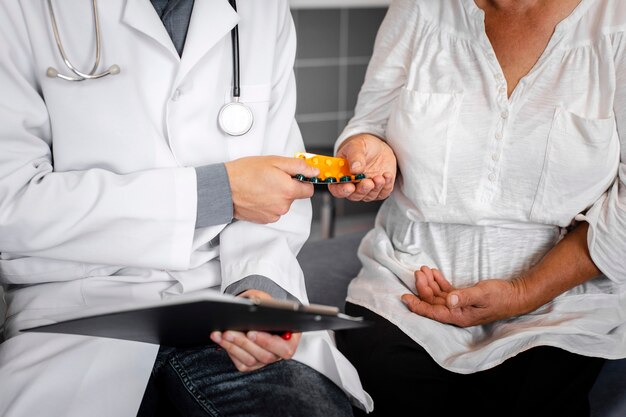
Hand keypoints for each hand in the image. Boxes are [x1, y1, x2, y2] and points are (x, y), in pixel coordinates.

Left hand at [210, 290, 300, 371]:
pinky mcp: (252, 364)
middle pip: (265, 356)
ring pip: (250, 360)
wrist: (260, 314)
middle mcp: (279, 353)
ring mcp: (265, 360)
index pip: (284, 348)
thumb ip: (266, 303)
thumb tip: (253, 304)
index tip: (251, 333)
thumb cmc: (267, 308)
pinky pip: (240, 363)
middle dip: (244, 343)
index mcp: (291, 340)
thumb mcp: (268, 301)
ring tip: (222, 334)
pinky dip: (230, 351)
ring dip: (233, 347)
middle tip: (230, 332)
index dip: (267, 342)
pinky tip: (221, 340)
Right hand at [225, 156, 319, 223]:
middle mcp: (283, 206)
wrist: (224, 188)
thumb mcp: (275, 161)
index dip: (302, 181)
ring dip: (276, 195)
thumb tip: (314, 171)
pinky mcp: (264, 219)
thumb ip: (298, 166)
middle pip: (294, 196)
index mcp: (288, 190)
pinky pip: (273, 210)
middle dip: (287, 187)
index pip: (309, 189)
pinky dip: (268, 203)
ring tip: (261, 186)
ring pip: (283, 204)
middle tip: (271, 177)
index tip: (294, 176)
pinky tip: (257, 195)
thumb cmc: (245, 173)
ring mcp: (274, 214)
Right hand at [328, 134, 395, 201]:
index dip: (341, 190)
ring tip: (379, 177)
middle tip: (368, 182)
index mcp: (341, 175)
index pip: (336, 188)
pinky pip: (382, 193)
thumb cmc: (363, 147)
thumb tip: (355, 169)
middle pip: (354, 195)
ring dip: (375, 188)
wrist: (378, 147)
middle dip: (361, 190)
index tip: (349, 187)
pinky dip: (385, 186)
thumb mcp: (357, 145)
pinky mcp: (379, 189)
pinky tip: (386, 175)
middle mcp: (352, 184)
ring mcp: (366, 188)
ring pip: (368, 196)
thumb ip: (355, 156)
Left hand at [400, 266, 527, 326]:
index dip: (417, 306)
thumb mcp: (482, 294)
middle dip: (423, 288)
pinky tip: (434, 273)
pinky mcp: (463, 299)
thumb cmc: (501, 296)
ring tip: (424, 269)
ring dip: (430, 283)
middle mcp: (457, 313)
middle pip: (433, 302)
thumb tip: (449, 301)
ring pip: (438, 296)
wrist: (516, 295)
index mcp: (459, 316)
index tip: (404, 297)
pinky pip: (446, 292)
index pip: (433, 313)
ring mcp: (459, 306)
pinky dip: (439, 282)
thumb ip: (465, 297)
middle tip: (418, 271)